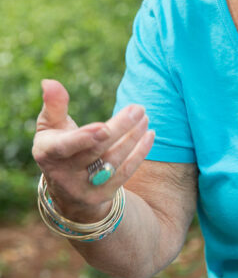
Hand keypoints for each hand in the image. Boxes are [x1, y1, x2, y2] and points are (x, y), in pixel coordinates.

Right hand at [32, 79, 154, 222]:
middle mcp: (64, 174)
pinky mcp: (103, 195)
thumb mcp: (50, 127)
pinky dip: (140, 153)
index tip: (104, 127)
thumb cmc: (59, 145)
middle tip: (138, 109)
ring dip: (133, 138)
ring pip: (114, 160)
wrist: (67, 190)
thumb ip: (54, 105)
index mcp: (48, 153)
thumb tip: (49, 82)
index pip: (66, 147)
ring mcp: (85, 187)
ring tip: (144, 117)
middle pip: (96, 150)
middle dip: (119, 128)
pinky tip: (149, 135)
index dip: (84, 138)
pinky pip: (126, 172)